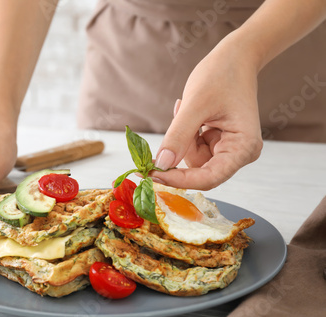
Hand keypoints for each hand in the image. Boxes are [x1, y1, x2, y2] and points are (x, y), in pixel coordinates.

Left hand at [150, 38, 262, 189]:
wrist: (234, 57)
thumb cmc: (222, 75)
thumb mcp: (196, 105)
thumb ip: (179, 137)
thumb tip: (161, 165)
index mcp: (244, 148)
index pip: (209, 178)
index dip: (179, 180)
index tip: (152, 175)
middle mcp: (239, 153)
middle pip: (199, 171)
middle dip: (179, 153)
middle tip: (165, 133)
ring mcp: (229, 148)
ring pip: (192, 159)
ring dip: (181, 139)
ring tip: (185, 109)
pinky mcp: (218, 142)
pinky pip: (192, 148)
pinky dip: (185, 134)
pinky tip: (188, 111)